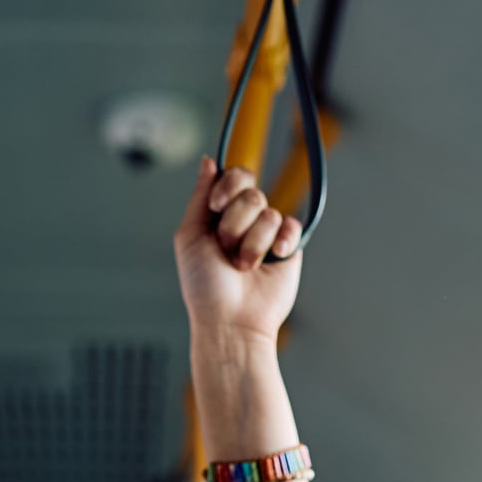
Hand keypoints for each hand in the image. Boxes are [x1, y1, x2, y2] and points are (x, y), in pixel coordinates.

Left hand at [174, 158, 303, 346]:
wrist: (230, 320)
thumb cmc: (204, 286)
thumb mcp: (189, 236)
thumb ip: (199, 197)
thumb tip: (209, 161)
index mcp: (219, 215)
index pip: (233, 176)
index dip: (228, 185)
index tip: (217, 206)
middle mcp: (244, 221)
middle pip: (251, 190)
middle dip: (234, 221)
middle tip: (226, 248)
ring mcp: (267, 234)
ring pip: (268, 211)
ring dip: (251, 242)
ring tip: (244, 266)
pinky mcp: (288, 248)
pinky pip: (291, 225)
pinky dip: (280, 241)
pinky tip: (271, 259)